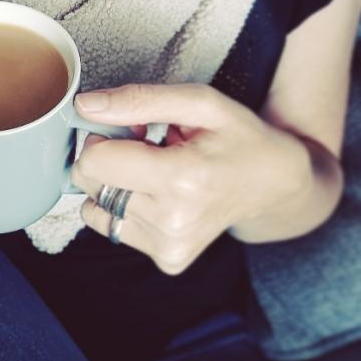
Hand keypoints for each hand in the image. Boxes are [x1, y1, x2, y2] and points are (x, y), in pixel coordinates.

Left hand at [70, 84, 311, 274]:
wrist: (275, 183)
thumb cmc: (239, 138)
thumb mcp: (200, 103)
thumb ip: (139, 100)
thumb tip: (85, 106)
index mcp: (183, 178)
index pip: (96, 161)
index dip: (103, 137)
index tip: (130, 131)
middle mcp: (174, 221)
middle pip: (90, 183)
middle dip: (106, 158)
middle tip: (145, 149)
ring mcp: (170, 246)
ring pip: (96, 207)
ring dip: (115, 184)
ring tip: (155, 173)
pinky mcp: (168, 260)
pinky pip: (112, 227)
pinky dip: (124, 208)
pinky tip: (157, 196)